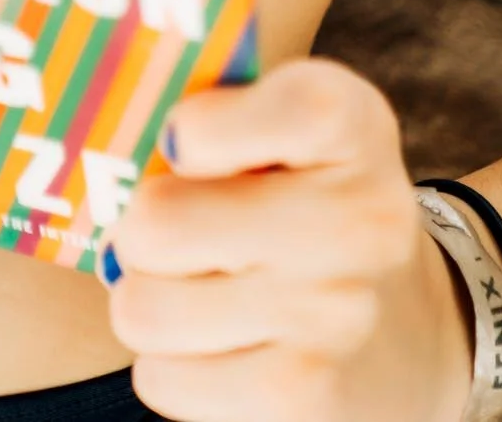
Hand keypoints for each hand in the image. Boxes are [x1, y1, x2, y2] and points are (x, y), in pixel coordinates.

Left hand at [104, 58, 473, 421]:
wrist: (396, 330)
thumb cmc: (295, 203)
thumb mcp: (281, 130)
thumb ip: (206, 108)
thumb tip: (105, 154)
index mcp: (351, 125)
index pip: (255, 111)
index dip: (193, 130)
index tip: (185, 145)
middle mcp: (360, 217)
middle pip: (155, 222)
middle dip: (143, 232)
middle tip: (177, 234)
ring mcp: (336, 313)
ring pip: (143, 309)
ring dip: (150, 302)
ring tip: (197, 289)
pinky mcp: (304, 396)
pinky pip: (161, 379)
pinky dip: (169, 366)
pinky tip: (218, 344)